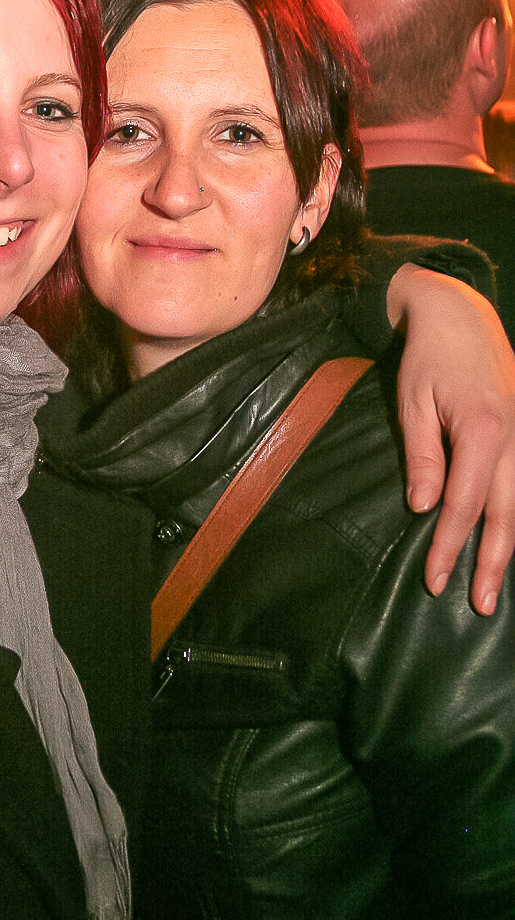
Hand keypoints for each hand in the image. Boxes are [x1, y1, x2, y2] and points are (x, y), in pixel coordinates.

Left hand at [388, 264, 514, 613]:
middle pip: (505, 514)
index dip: (450, 545)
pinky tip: (507, 542)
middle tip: (478, 606)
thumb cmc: (429, 357)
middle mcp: (513, 438)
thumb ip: (422, 456)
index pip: (465, 504)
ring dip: (507, 547)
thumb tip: (425, 508)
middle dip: (490, 563)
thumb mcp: (413, 402)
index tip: (435, 580)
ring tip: (493, 587)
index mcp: (483, 431)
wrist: (459, 313)